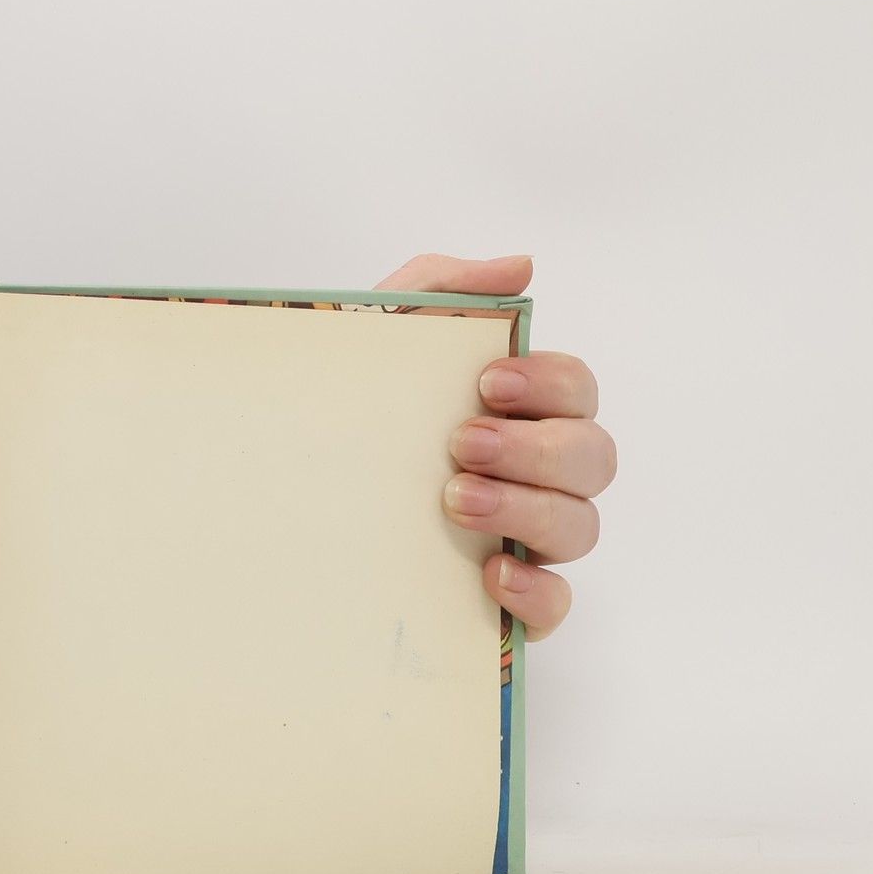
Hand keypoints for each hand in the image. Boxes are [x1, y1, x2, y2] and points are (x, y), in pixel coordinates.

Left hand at [376, 252, 612, 640]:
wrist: (278, 487)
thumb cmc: (347, 402)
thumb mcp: (380, 330)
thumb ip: (445, 288)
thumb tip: (522, 268)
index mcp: (518, 408)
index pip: (577, 389)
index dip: (549, 384)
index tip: (485, 383)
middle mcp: (534, 472)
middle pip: (593, 458)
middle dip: (536, 448)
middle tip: (462, 444)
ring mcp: (525, 536)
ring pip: (581, 527)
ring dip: (527, 509)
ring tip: (455, 499)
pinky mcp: (504, 598)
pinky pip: (556, 605)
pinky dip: (537, 591)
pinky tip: (491, 573)